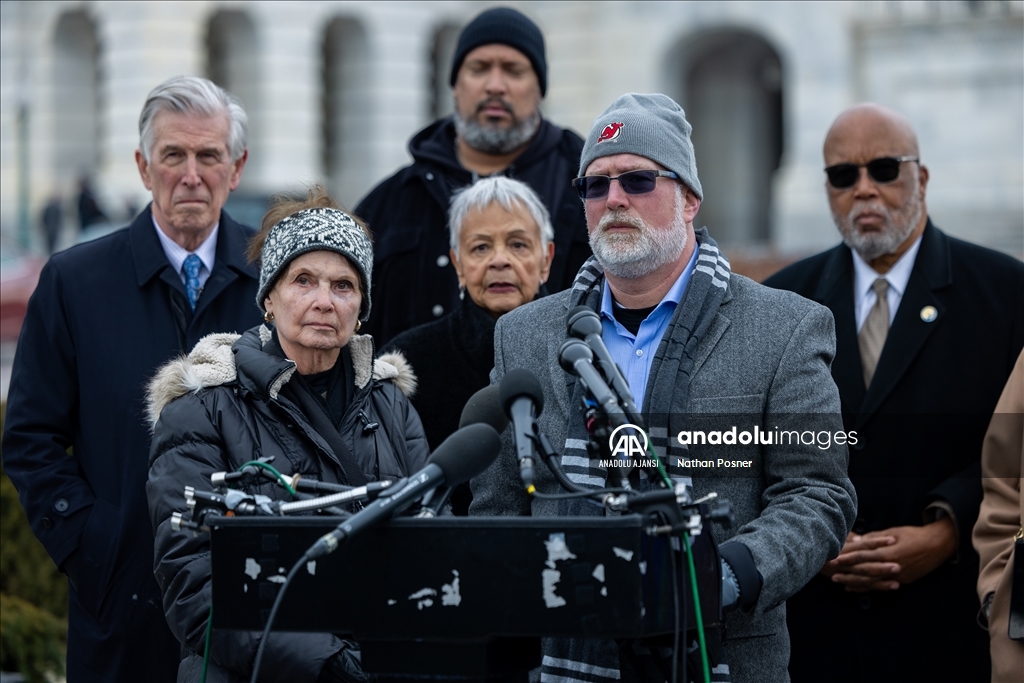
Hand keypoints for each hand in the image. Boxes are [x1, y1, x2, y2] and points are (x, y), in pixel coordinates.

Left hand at [826, 518, 956, 592]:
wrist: (938, 545)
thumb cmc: (914, 535)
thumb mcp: (893, 532)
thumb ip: (874, 538)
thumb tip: (857, 541)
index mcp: (889, 552)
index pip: (864, 556)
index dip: (849, 558)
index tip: (835, 559)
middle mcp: (893, 566)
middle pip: (866, 572)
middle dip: (848, 573)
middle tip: (832, 575)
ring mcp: (898, 575)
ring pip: (873, 582)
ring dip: (856, 583)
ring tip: (841, 583)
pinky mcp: (903, 580)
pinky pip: (882, 586)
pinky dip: (869, 588)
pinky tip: (856, 588)